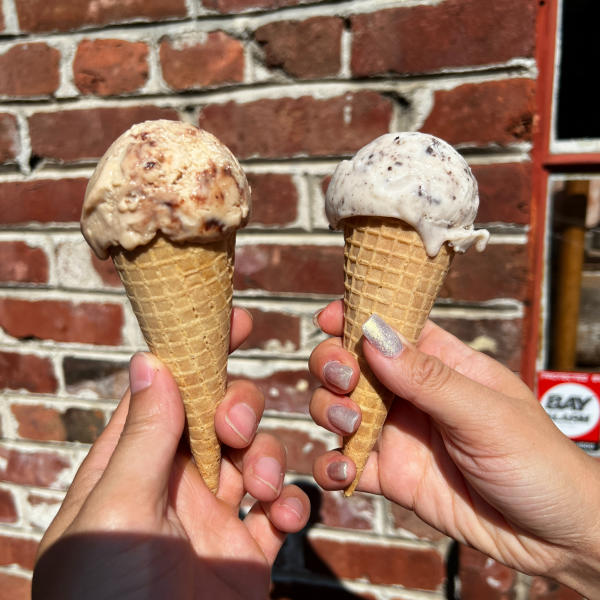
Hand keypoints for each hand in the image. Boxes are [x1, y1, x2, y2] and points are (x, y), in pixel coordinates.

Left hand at [33, 307, 309, 599]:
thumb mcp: (114, 512)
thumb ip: (141, 438)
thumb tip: (152, 360)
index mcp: (131, 468)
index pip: (165, 393)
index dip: (196, 353)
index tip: (233, 318)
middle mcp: (174, 486)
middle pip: (219, 418)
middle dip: (238, 410)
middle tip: (236, 428)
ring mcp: (213, 520)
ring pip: (257, 458)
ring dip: (269, 460)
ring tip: (262, 488)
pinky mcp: (247, 554)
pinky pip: (281, 511)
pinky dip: (291, 504)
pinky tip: (283, 517)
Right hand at [310, 300, 599, 595]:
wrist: (553, 537)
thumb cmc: (538, 461)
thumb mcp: (487, 413)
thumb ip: (429, 378)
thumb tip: (374, 336)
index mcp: (440, 363)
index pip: (390, 326)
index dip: (356, 315)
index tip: (328, 317)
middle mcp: (411, 394)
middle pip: (352, 363)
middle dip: (333, 363)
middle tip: (344, 378)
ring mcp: (397, 435)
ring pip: (340, 409)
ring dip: (329, 410)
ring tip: (350, 424)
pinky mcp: (390, 477)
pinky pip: (348, 464)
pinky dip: (332, 465)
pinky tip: (342, 471)